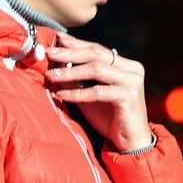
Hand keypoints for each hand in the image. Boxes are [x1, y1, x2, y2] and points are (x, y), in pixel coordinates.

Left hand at [45, 33, 153, 151]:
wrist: (130, 143)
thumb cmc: (110, 118)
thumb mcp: (90, 96)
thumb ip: (77, 81)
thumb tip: (55, 65)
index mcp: (126, 65)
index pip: (97, 49)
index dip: (76, 43)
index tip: (57, 39)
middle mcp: (132, 69)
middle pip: (97, 54)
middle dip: (70, 52)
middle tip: (50, 52)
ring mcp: (132, 82)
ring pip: (97, 69)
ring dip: (71, 72)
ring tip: (51, 75)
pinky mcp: (129, 97)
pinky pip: (98, 91)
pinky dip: (78, 93)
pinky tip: (62, 94)